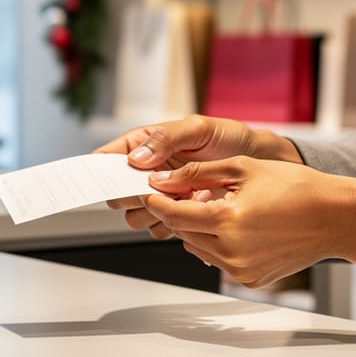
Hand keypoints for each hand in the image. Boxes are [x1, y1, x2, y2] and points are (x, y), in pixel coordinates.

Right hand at [95, 115, 300, 238]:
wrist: (260, 163)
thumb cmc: (228, 138)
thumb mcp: (197, 128)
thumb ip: (165, 141)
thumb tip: (136, 159)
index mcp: (142, 145)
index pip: (105, 159)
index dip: (95, 171)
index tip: (94, 181)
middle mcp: (146, 172)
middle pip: (116, 194)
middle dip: (130, 196)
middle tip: (156, 189)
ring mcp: (159, 195)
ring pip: (134, 216)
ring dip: (153, 212)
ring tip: (182, 198)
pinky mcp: (174, 213)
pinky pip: (157, 228)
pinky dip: (171, 223)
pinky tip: (191, 209)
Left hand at [140, 157, 355, 287]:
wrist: (336, 217)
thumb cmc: (296, 188)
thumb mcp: (242, 168)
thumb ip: (197, 174)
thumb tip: (162, 180)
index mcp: (228, 221)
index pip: (174, 215)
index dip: (159, 202)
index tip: (151, 193)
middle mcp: (232, 251)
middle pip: (183, 232)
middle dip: (179, 213)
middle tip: (186, 195)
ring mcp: (241, 270)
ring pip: (197, 248)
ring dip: (197, 229)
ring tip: (218, 209)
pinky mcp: (251, 280)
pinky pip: (218, 261)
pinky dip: (217, 245)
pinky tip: (236, 228)